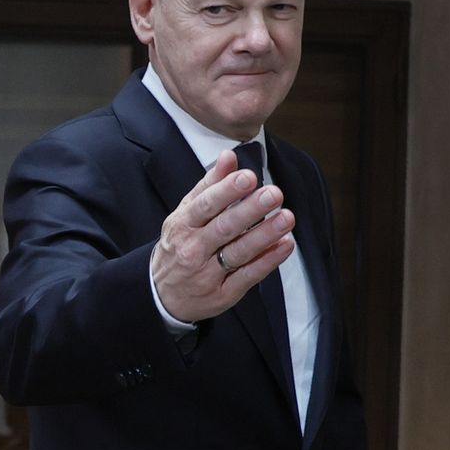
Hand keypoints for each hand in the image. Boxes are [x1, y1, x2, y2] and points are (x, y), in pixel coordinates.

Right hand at [151, 149, 295, 322]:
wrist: (162, 294)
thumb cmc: (179, 245)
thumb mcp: (185, 213)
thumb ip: (209, 185)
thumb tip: (228, 156)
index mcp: (183, 224)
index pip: (206, 205)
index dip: (227, 191)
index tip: (249, 177)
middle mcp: (193, 248)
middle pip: (224, 228)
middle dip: (250, 210)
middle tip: (274, 194)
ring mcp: (208, 273)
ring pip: (238, 252)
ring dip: (264, 234)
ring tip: (287, 217)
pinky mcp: (224, 293)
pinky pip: (248, 275)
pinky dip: (268, 260)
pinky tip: (285, 244)